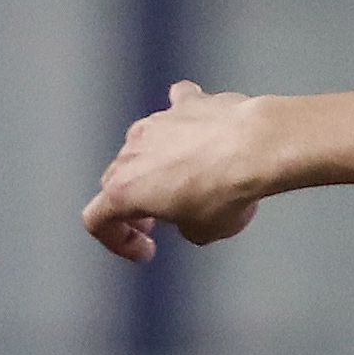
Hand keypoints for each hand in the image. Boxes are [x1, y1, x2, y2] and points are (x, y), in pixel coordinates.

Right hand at [83, 81, 276, 261]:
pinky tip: (201, 132)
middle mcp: (132, 151)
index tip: (145, 249)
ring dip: (159, 166)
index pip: (97, 219)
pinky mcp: (185, 105)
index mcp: (125, 190)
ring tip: (192, 183)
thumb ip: (183, 226)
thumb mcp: (203, 232)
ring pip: (146, 147)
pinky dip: (185, 126)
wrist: (257, 147)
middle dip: (136, 203)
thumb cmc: (225, 191)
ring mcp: (156, 123)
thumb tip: (190, 215)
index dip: (117, 241)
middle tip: (162, 219)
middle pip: (118, 180)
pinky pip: (177, 114)